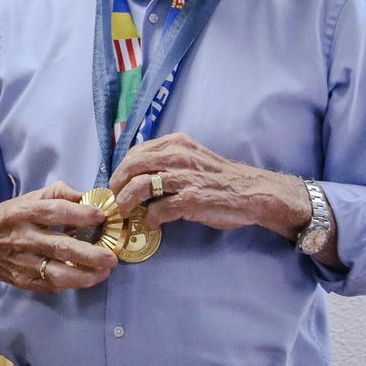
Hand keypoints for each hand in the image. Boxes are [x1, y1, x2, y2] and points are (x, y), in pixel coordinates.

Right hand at [0, 180, 119, 292]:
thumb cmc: (8, 218)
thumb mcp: (28, 198)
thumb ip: (57, 194)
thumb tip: (86, 195)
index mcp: (23, 212)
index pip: (53, 212)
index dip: (79, 214)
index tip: (100, 216)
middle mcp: (22, 238)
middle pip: (58, 246)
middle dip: (88, 253)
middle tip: (111, 256)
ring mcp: (21, 262)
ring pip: (55, 272)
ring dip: (83, 275)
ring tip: (104, 272)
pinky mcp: (22, 281)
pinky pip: (50, 285)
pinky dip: (70, 284)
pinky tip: (87, 279)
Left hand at [109, 132, 309, 236]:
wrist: (251, 191)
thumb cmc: (218, 177)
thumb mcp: (191, 156)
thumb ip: (166, 160)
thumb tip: (137, 174)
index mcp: (176, 143)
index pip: (136, 152)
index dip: (121, 169)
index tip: (117, 183)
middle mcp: (177, 156)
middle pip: (132, 166)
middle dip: (117, 184)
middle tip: (115, 199)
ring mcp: (184, 177)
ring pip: (140, 186)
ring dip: (127, 202)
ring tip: (125, 212)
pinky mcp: (191, 199)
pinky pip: (159, 209)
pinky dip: (150, 218)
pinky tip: (152, 223)